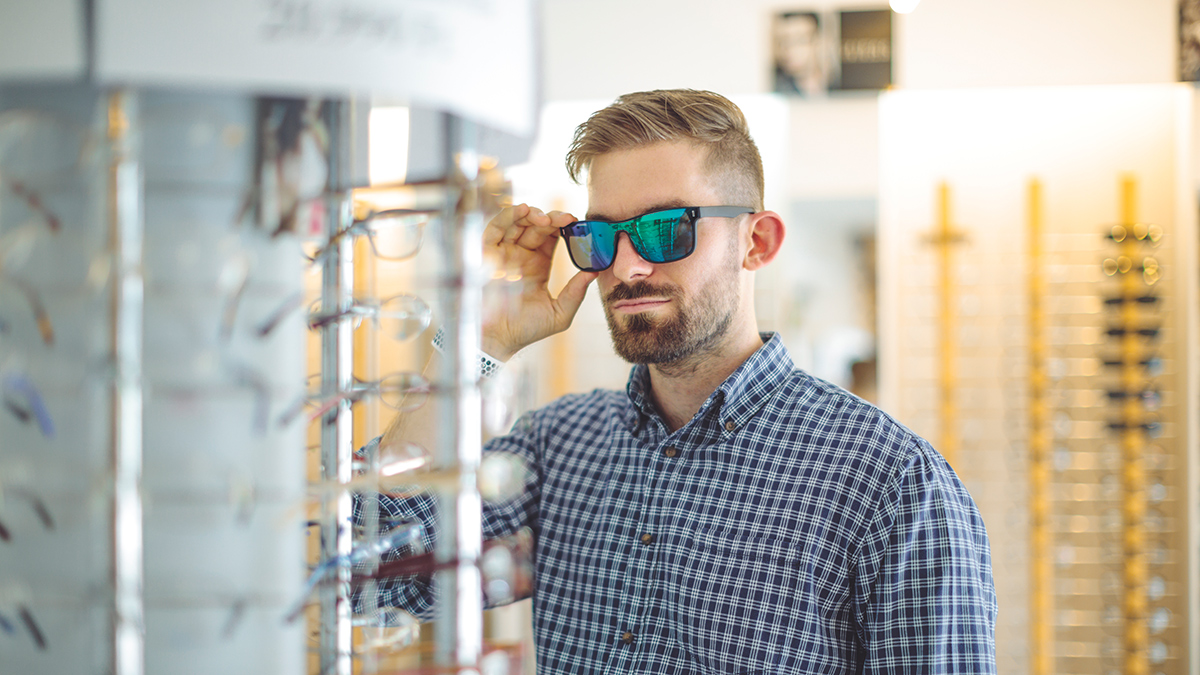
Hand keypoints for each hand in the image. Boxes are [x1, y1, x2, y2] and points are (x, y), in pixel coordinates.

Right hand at [481, 204, 597, 359]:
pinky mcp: (486, 253)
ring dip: (531, 214)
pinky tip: (522, 210)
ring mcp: (503, 252)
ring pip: (517, 222)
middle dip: (551, 218)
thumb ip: (576, 292)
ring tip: (544, 218)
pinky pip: (495, 228)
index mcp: (538, 264)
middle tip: (564, 219)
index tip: (575, 223)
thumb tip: (595, 271)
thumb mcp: (560, 312)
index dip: (563, 226)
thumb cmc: (527, 329)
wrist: (499, 340)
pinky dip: (507, 215)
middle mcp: (521, 254)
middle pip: (536, 225)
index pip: (552, 236)